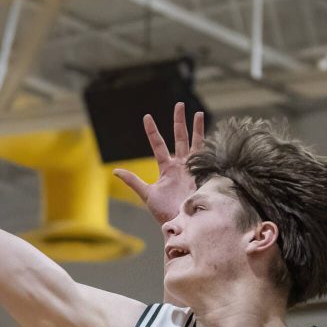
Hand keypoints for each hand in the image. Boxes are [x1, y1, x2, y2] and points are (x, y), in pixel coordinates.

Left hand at [113, 103, 204, 224]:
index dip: (152, 131)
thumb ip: (132, 181)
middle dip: (179, 122)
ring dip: (196, 128)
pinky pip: (206, 156)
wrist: (180, 222)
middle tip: (179, 105)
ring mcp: (192, 168)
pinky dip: (208, 144)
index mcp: (166, 168)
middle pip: (179, 138)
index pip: (158, 144)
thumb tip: (114, 171)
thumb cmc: (163, 211)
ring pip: (195, 143)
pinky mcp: (203, 174)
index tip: (147, 116)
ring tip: (198, 113)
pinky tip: (211, 133)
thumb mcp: (146, 194)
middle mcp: (180, 165)